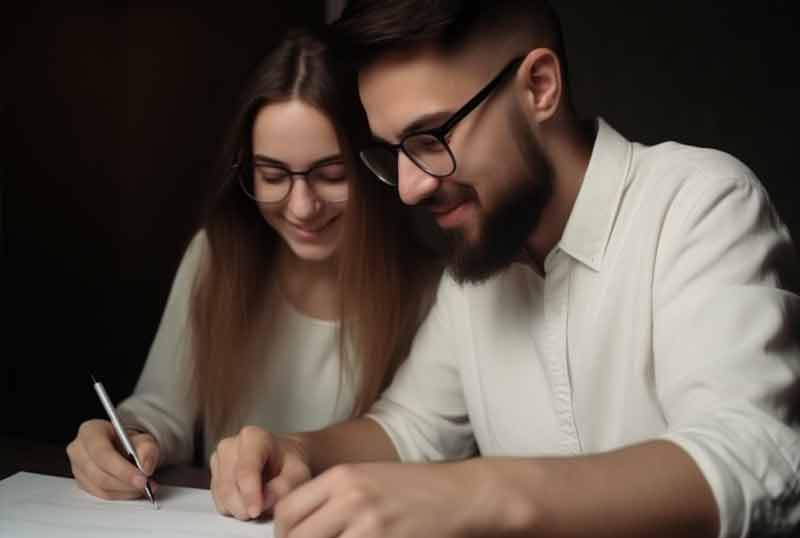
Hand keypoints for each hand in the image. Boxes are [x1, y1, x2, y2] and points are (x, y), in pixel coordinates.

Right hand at [66, 418, 159, 499]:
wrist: (124, 448)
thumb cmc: (129, 441)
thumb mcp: (143, 438)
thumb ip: (147, 448)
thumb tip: (145, 466)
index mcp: (90, 431)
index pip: (102, 453)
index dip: (122, 469)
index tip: (142, 478)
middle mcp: (79, 449)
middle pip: (99, 474)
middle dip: (126, 483)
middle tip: (146, 484)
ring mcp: (77, 468)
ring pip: (100, 487)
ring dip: (125, 491)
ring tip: (144, 487)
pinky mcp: (82, 483)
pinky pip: (101, 495)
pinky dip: (120, 495)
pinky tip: (134, 490)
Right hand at [210, 425, 311, 519]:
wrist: (282, 458)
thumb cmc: (290, 463)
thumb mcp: (298, 474)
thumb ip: (283, 488)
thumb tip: (263, 503)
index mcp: (253, 437)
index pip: (246, 470)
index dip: (250, 494)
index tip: (256, 512)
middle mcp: (230, 445)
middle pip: (229, 486)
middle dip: (244, 506)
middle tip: (262, 513)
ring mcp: (218, 459)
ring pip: (221, 496)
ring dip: (240, 508)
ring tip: (259, 504)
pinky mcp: (213, 474)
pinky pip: (218, 501)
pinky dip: (233, 508)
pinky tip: (248, 500)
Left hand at [273, 460, 492, 537]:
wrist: (462, 495)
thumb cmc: (417, 488)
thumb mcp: (369, 477)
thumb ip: (334, 497)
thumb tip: (301, 524)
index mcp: (342, 477)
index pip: (287, 510)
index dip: (283, 533)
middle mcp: (350, 498)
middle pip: (295, 536)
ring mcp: (368, 525)